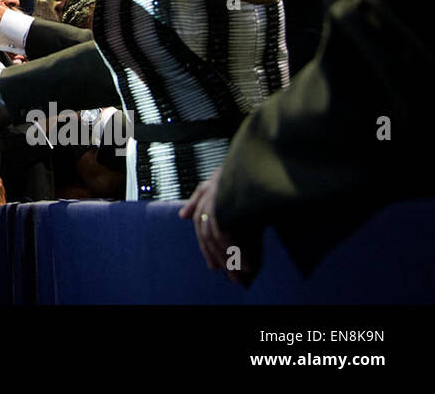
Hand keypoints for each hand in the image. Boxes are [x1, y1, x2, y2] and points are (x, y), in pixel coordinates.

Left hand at [180, 169, 259, 285]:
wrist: (252, 155)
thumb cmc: (237, 170)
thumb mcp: (217, 183)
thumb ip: (199, 199)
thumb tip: (182, 216)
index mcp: (206, 194)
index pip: (202, 227)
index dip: (207, 248)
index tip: (215, 267)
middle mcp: (209, 197)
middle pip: (209, 235)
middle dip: (219, 258)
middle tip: (232, 278)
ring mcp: (218, 200)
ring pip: (217, 237)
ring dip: (230, 258)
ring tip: (242, 275)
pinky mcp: (227, 204)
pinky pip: (228, 234)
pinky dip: (238, 251)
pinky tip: (248, 264)